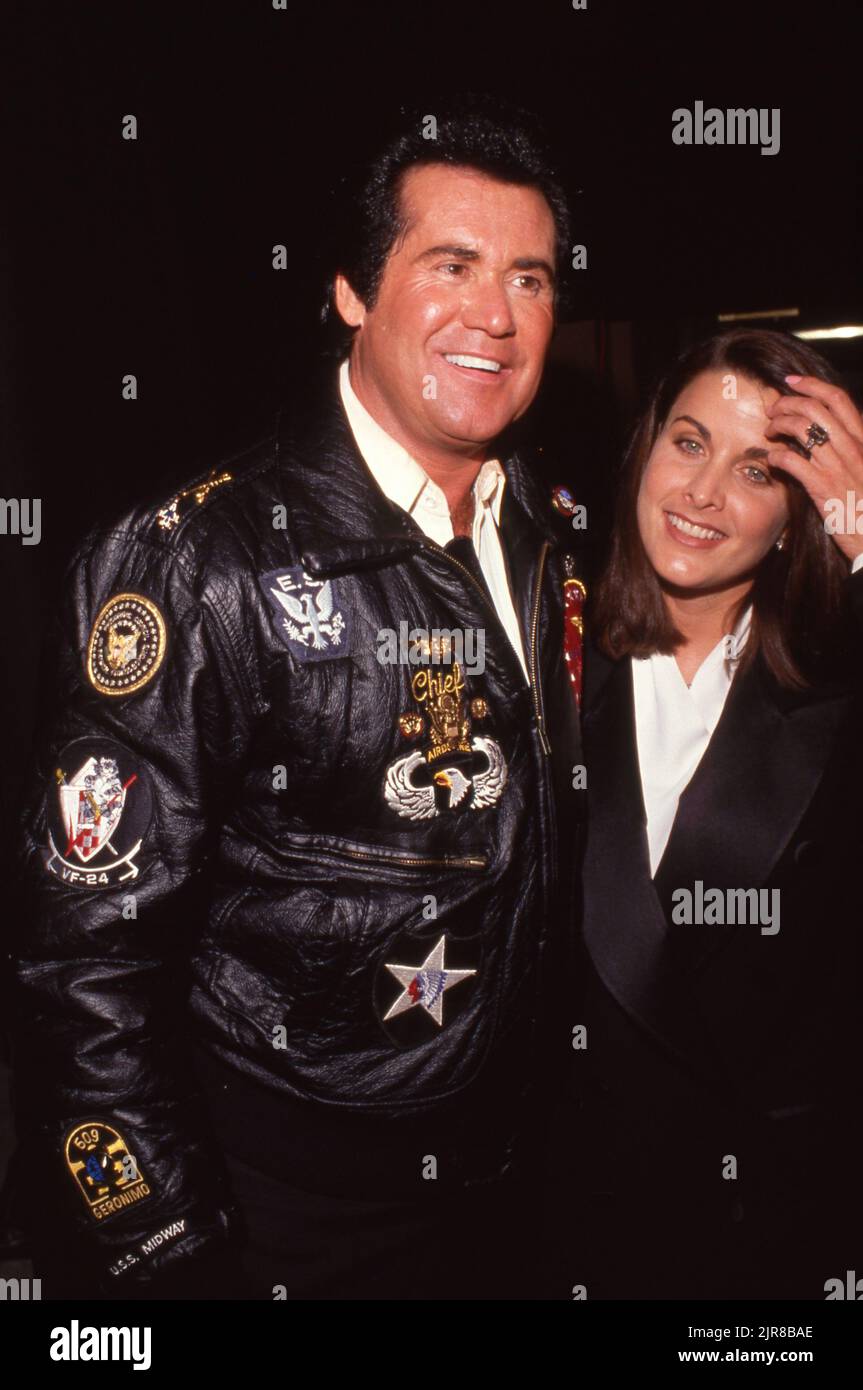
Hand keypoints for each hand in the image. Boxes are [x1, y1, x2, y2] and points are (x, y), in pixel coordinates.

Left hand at [766, 374, 862, 564]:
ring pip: (802, 428)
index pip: (838, 399)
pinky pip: (792, 460)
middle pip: (815, 408)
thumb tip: (822, 433)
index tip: (791, 381)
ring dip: (778, 424)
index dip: (812, 385)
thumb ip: (847, 448)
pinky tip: (771, 459)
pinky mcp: (823, 487)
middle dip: (787, 402)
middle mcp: (853, 447)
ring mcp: (838, 466)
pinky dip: (776, 455)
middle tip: (772, 409)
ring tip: (769, 432)